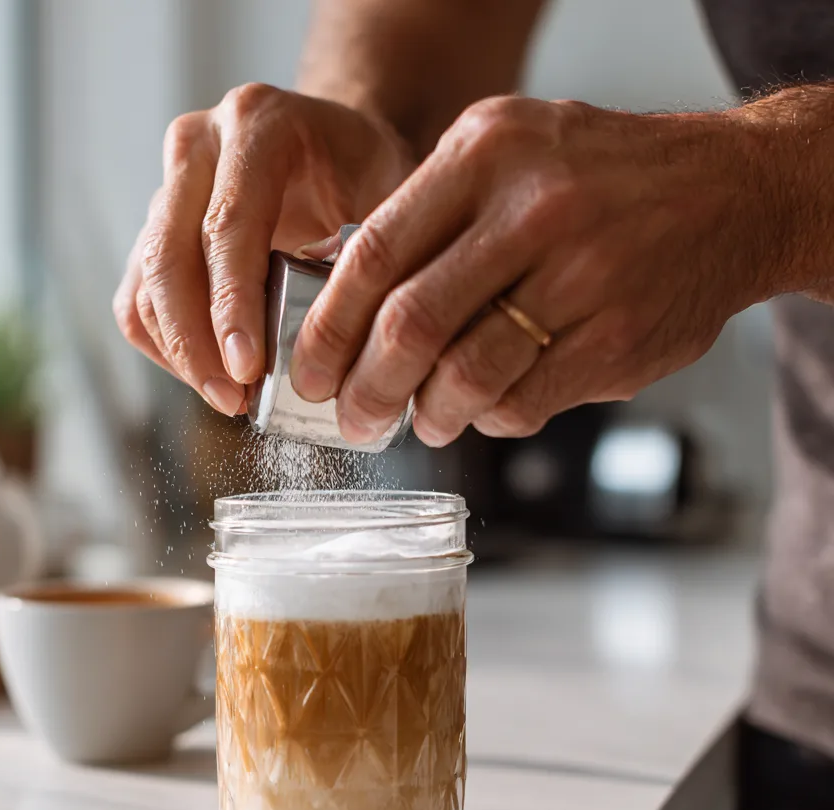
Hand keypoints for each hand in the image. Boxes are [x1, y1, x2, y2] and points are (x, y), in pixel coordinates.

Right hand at [112, 84, 413, 415]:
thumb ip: (368, 251)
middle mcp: (198, 146)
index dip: (232, 305)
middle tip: (233, 399)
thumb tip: (340, 334)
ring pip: (144, 284)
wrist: (338, 147)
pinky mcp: (153, 233)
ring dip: (180, 352)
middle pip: (168, 257)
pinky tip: (209, 377)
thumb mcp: (392, 192)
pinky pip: (137, 301)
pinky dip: (166, 348)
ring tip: (228, 398)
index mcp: (257, 125)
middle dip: (195, 342)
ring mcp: (167, 189)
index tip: (248, 370)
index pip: (227, 225)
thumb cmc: (368, 173)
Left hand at [290, 96, 775, 445]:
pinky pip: (522, 403)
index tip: (309, 374)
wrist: (734, 193)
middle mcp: (533, 208)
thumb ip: (433, 216)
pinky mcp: (618, 338)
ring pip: (465, 376)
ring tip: (425, 421)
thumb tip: (350, 307)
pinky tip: (486, 410)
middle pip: (410, 325)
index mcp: (485, 154)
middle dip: (365, 391)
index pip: (373, 255)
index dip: (327, 329)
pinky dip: (490, 419)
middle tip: (353, 421)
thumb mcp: (510, 154)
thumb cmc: (602, 182)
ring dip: (430, 416)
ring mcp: (583, 275)